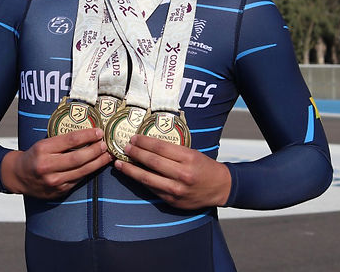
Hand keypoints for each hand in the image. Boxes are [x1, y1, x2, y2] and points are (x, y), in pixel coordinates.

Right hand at [1, 128, 112, 198]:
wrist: (18, 176)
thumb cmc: (33, 157)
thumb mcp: (43, 144)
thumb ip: (62, 142)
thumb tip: (87, 135)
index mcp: (43, 150)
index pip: (69, 140)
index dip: (87, 135)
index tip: (98, 132)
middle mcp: (47, 166)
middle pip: (78, 158)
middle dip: (95, 150)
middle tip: (105, 144)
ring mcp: (54, 181)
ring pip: (82, 171)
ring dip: (98, 163)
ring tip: (107, 155)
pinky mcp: (59, 191)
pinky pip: (79, 180)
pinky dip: (90, 172)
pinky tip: (97, 166)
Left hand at [115, 134, 231, 209]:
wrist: (220, 188)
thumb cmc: (205, 167)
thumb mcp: (192, 153)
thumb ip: (172, 151)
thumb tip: (147, 145)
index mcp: (188, 158)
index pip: (160, 147)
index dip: (144, 142)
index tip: (134, 138)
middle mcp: (182, 174)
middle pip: (152, 162)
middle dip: (135, 154)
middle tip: (124, 148)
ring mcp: (176, 189)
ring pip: (147, 178)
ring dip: (131, 170)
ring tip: (119, 164)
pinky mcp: (172, 200)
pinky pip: (152, 189)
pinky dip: (140, 181)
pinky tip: (133, 175)